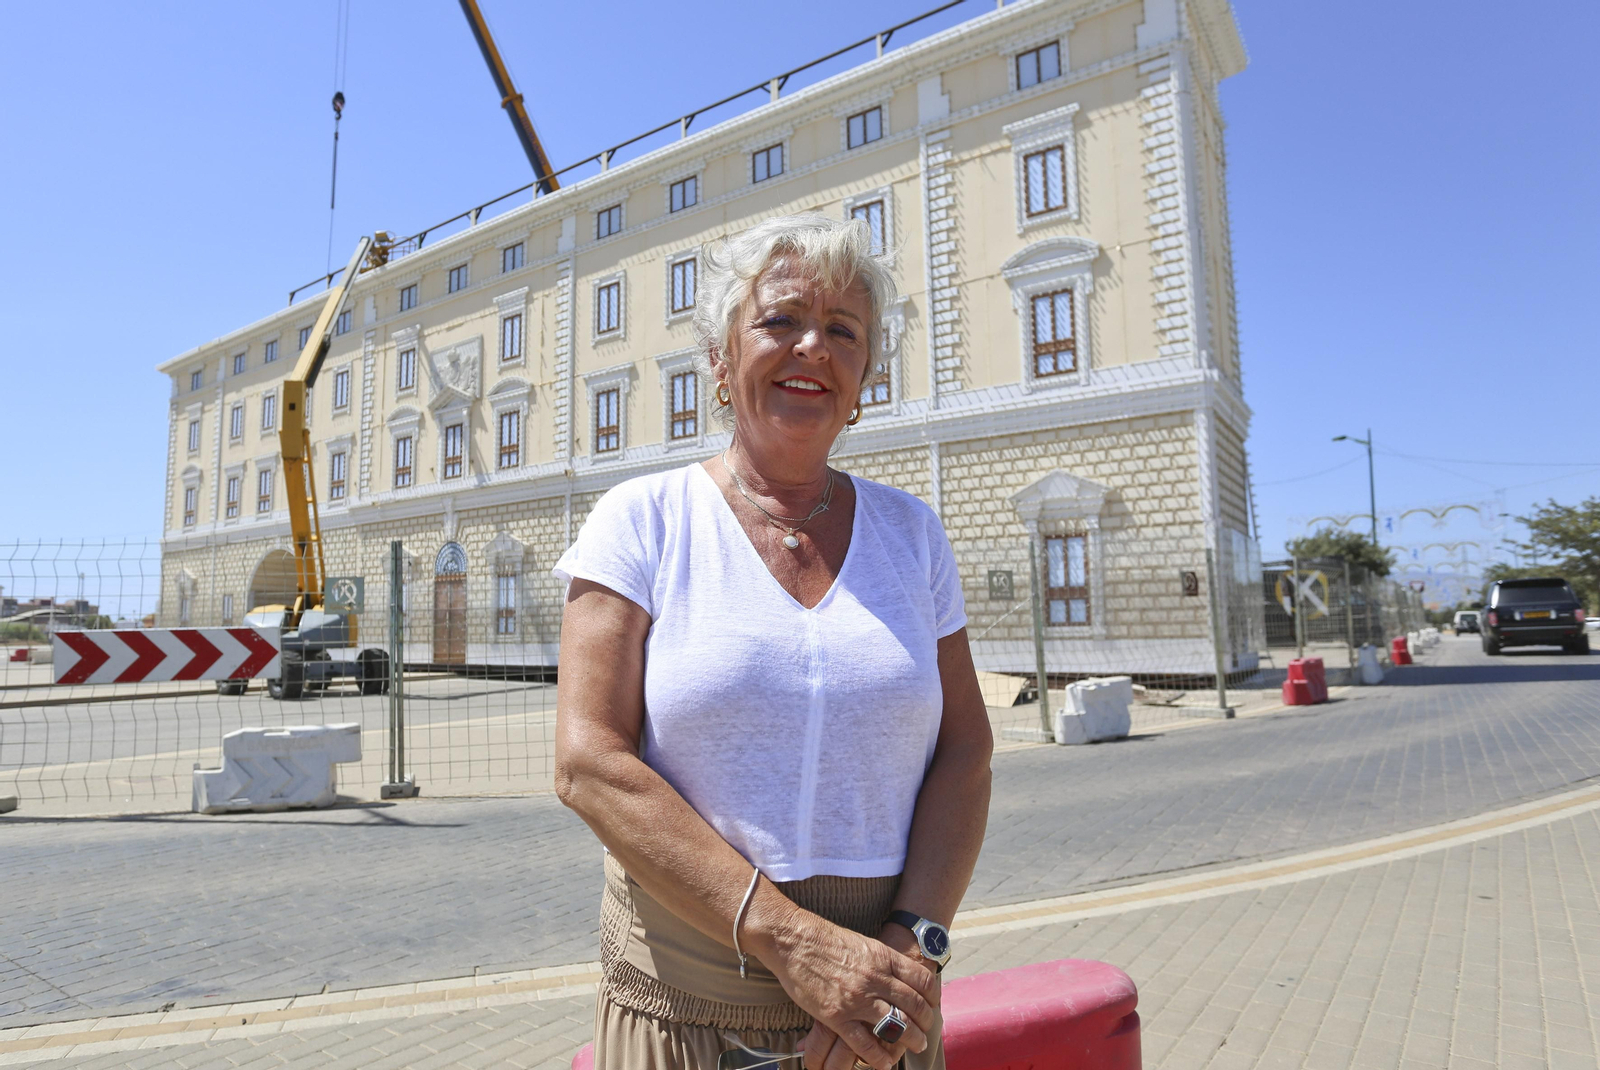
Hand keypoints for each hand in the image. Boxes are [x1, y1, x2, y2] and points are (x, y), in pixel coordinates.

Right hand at [766, 914, 937, 1069]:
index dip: (932, 997)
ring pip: (896, 1025)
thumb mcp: (863, 943)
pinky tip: (885, 1062)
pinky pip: (864, 1043)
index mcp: (883, 957)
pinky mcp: (836, 1016)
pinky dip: (878, 1057)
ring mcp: (857, 999)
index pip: (921, 980)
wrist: (794, 939)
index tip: (933, 1005)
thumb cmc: (826, 939)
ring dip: (911, 1039)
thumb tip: (897, 976)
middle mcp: (876, 978)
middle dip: (926, 1022)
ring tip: (915, 1045)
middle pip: (914, 1005)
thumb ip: (882, 961)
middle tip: (927, 1032)